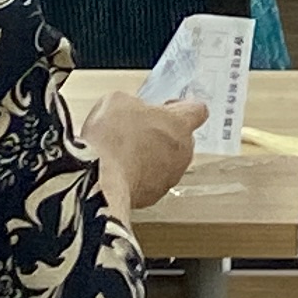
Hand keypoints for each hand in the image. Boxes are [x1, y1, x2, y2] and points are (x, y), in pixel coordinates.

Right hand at [80, 91, 200, 211]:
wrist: (98, 178)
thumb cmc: (111, 139)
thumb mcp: (116, 101)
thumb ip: (133, 103)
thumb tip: (131, 110)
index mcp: (179, 123)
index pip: (198, 110)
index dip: (182, 107)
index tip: (168, 108)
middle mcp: (182, 151)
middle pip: (183, 137)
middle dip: (164, 133)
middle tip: (140, 130)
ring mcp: (171, 176)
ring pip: (168, 161)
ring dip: (152, 156)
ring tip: (126, 152)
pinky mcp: (155, 195)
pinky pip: (153, 181)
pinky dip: (141, 176)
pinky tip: (121, 170)